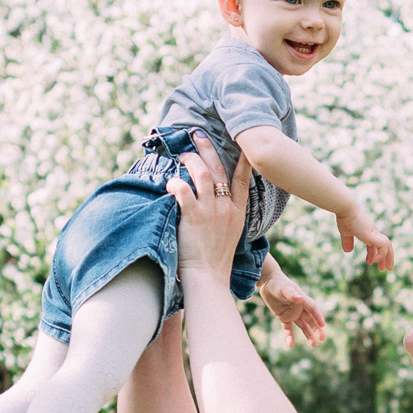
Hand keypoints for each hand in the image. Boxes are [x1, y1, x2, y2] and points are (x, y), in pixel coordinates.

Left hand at [173, 138, 249, 279]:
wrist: (208, 278)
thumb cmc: (215, 260)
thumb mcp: (230, 234)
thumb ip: (225, 215)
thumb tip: (216, 201)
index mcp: (237, 212)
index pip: (243, 179)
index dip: (243, 159)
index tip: (242, 144)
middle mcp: (226, 208)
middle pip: (218, 169)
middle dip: (207, 148)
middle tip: (198, 134)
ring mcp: (210, 211)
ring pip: (201, 174)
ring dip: (190, 160)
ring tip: (182, 155)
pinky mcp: (194, 217)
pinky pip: (183, 190)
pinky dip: (175, 182)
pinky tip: (169, 182)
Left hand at [262, 271, 327, 346]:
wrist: (268, 283)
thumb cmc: (278, 284)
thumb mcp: (284, 288)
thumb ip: (292, 294)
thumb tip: (301, 299)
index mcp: (302, 300)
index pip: (312, 309)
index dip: (318, 316)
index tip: (322, 325)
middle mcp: (300, 308)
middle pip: (311, 320)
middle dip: (317, 329)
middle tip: (323, 338)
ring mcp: (293, 314)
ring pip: (303, 326)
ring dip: (309, 335)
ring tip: (314, 345)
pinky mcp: (284, 318)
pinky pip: (288, 328)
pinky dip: (290, 336)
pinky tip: (291, 345)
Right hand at [336, 206, 393, 271]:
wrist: (347, 209)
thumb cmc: (345, 218)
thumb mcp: (345, 232)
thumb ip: (347, 241)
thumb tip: (348, 251)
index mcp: (368, 231)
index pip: (374, 244)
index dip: (373, 254)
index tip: (370, 263)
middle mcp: (373, 232)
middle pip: (384, 245)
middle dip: (386, 257)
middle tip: (385, 269)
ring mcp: (374, 233)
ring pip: (387, 246)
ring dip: (388, 258)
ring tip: (386, 268)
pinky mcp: (373, 235)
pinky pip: (383, 247)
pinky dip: (382, 255)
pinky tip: (375, 261)